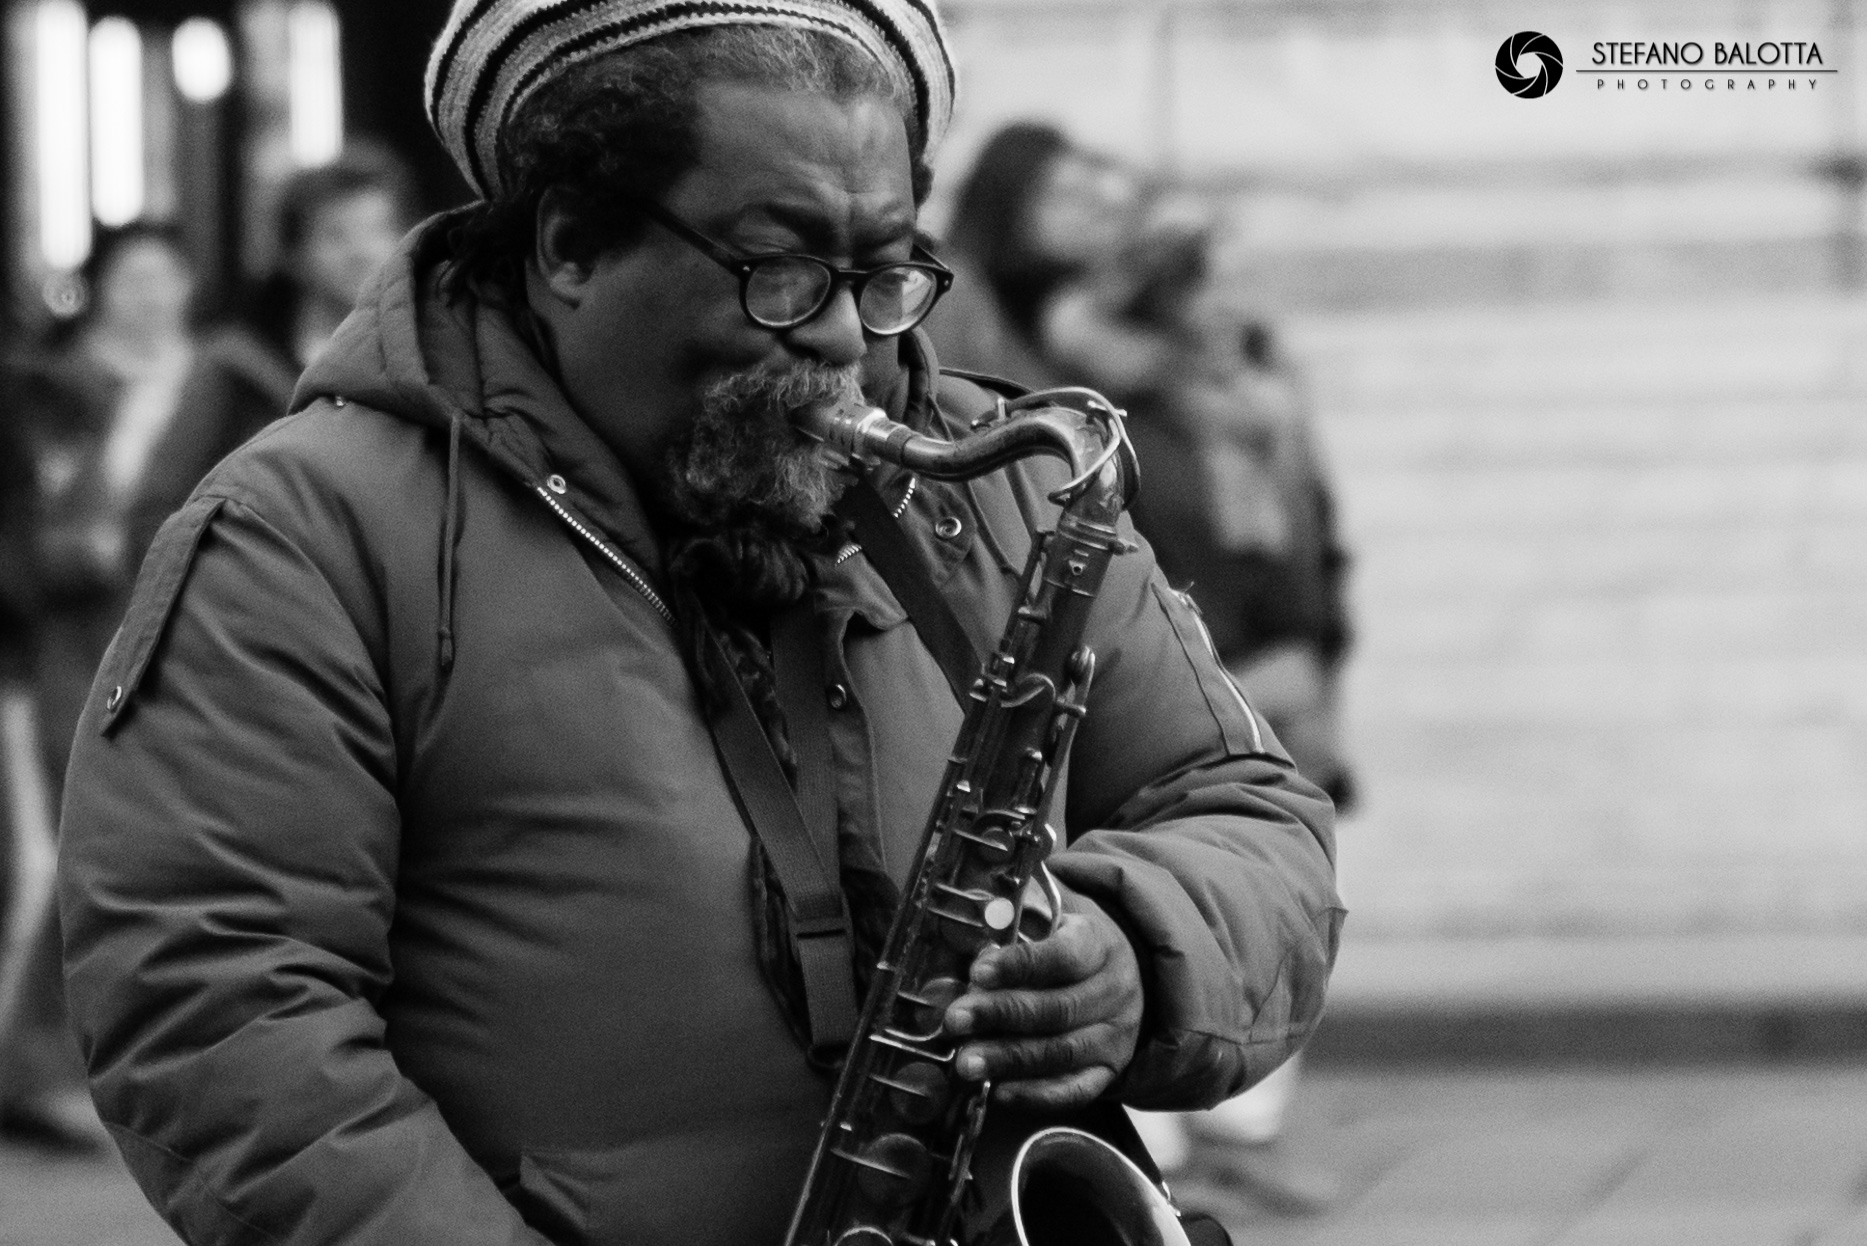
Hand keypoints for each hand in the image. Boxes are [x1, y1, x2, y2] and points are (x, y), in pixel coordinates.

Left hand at [942, 893, 1143, 1110]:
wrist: (1125, 975)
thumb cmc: (1070, 940)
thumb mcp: (1056, 911)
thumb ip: (1023, 905)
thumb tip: (979, 901)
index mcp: (1100, 945)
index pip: (1063, 956)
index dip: (1020, 964)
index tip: (978, 969)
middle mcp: (1114, 993)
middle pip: (1058, 1009)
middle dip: (1002, 1014)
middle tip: (955, 1020)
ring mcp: (1114, 1036)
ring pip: (1062, 1053)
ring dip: (1009, 1060)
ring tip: (965, 1062)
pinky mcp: (1108, 1071)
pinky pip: (1074, 1090)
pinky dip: (1036, 1095)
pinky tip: (999, 1092)